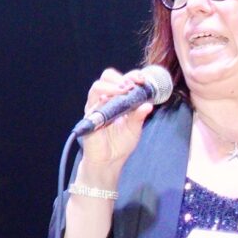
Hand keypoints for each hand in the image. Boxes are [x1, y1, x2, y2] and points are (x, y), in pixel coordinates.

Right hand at [77, 67, 155, 183]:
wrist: (109, 162)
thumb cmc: (120, 145)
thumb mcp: (135, 129)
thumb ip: (140, 116)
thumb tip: (149, 104)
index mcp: (118, 100)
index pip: (122, 80)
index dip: (132, 76)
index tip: (142, 79)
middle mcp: (105, 100)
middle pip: (107, 77)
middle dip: (120, 77)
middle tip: (132, 84)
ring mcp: (95, 107)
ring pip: (97, 86)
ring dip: (112, 86)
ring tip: (124, 90)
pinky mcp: (89, 117)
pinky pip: (92, 103)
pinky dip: (102, 99)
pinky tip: (111, 101)